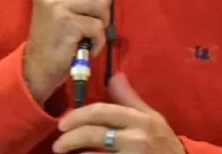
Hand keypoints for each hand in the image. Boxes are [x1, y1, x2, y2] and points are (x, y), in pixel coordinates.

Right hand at [23, 0, 119, 102]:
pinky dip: (98, 40)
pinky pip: (98, 26)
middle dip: (104, 1)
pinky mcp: (66, 24)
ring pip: (101, 3)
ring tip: (88, 32)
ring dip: (102, 22)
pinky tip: (85, 44)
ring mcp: (56, 4)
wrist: (39, 65)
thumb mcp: (70, 3)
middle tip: (93, 17)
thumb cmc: (57, 32)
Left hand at [53, 73, 185, 153]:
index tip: (63, 123)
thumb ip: (130, 99)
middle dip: (70, 138)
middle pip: (93, 134)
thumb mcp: (151, 118)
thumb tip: (114, 76)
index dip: (78, 115)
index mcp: (139, 120)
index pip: (102, 112)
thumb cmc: (163, 142)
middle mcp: (135, 140)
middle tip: (58, 144)